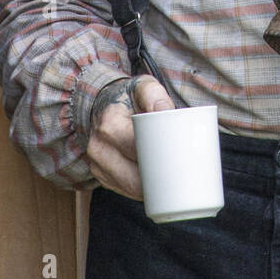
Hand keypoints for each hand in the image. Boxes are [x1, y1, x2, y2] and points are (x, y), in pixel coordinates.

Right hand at [86, 75, 174, 199]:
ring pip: (128, 188)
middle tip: (182, 178)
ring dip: (149, 190)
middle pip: (133, 176)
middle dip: (158, 180)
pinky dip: (139, 191)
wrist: (102, 103)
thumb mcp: (142, 87)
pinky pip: (122, 190)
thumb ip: (155, 94)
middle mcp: (99, 147)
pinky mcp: (99, 175)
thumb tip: (166, 110)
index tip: (178, 161)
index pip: (136, 148)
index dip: (158, 158)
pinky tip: (154, 189)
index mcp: (110, 123)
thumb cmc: (129, 96)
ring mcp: (97, 164)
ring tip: (172, 185)